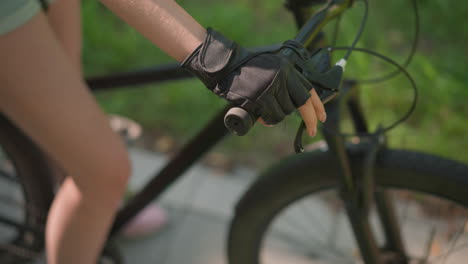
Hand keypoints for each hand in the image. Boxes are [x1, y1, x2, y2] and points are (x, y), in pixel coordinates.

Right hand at [182, 28, 325, 135]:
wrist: (223, 65)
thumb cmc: (243, 69)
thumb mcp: (269, 69)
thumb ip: (282, 82)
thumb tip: (292, 104)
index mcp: (287, 68)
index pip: (309, 89)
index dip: (318, 106)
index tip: (322, 118)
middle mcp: (282, 76)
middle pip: (301, 103)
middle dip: (309, 119)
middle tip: (312, 130)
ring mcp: (271, 86)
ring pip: (285, 112)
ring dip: (277, 118)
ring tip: (265, 114)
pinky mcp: (260, 96)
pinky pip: (271, 116)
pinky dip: (267, 120)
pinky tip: (261, 117)